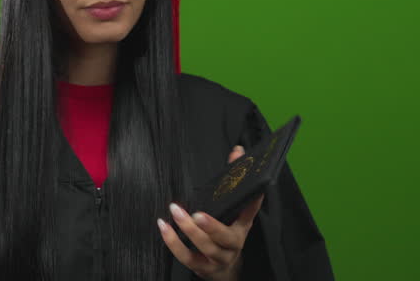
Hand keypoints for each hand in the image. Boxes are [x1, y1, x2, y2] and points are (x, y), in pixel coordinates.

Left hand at [157, 145, 264, 280]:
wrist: (224, 270)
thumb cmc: (223, 235)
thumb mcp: (231, 212)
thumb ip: (230, 181)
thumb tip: (236, 150)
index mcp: (241, 228)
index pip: (249, 212)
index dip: (253, 202)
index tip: (255, 190)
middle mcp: (233, 245)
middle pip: (225, 237)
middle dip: (212, 226)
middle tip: (197, 214)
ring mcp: (218, 258)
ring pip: (206, 247)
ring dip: (189, 231)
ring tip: (175, 212)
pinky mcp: (202, 268)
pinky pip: (186, 257)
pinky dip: (173, 242)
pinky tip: (164, 227)